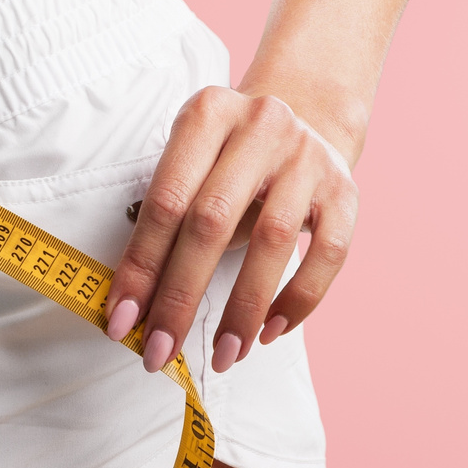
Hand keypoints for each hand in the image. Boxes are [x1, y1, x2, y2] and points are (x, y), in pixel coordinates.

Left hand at [104, 87, 359, 374]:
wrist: (305, 118)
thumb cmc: (227, 158)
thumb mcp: (192, 162)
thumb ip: (168, 219)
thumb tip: (133, 304)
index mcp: (207, 114)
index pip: (165, 201)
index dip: (140, 266)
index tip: (121, 321)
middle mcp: (260, 126)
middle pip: (211, 222)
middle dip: (180, 296)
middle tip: (159, 351)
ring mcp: (308, 158)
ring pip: (272, 241)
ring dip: (242, 308)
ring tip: (221, 353)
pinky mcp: (346, 190)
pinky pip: (328, 254)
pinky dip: (299, 298)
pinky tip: (269, 331)